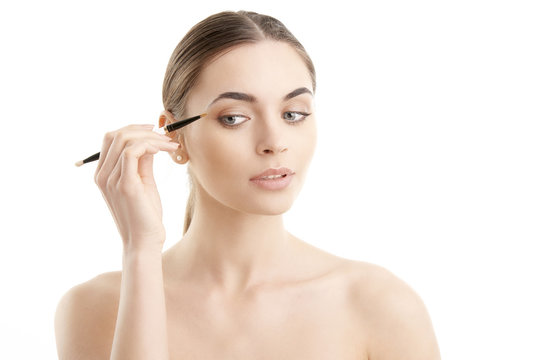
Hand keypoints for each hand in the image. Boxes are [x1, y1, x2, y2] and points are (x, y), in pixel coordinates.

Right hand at [94, 124, 179, 251]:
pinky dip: (150, 145)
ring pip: (125, 140)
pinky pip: (133, 152)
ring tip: (171, 144)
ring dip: (152, 138)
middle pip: (115, 135)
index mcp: (103, 174)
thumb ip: (142, 162)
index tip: (154, 131)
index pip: (111, 139)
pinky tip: (164, 150)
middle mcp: (102, 175)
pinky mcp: (125, 184)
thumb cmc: (146, 215)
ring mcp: (111, 180)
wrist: (144, 241)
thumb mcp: (143, 183)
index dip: (133, 129)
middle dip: (142, 130)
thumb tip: (150, 143)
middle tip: (165, 135)